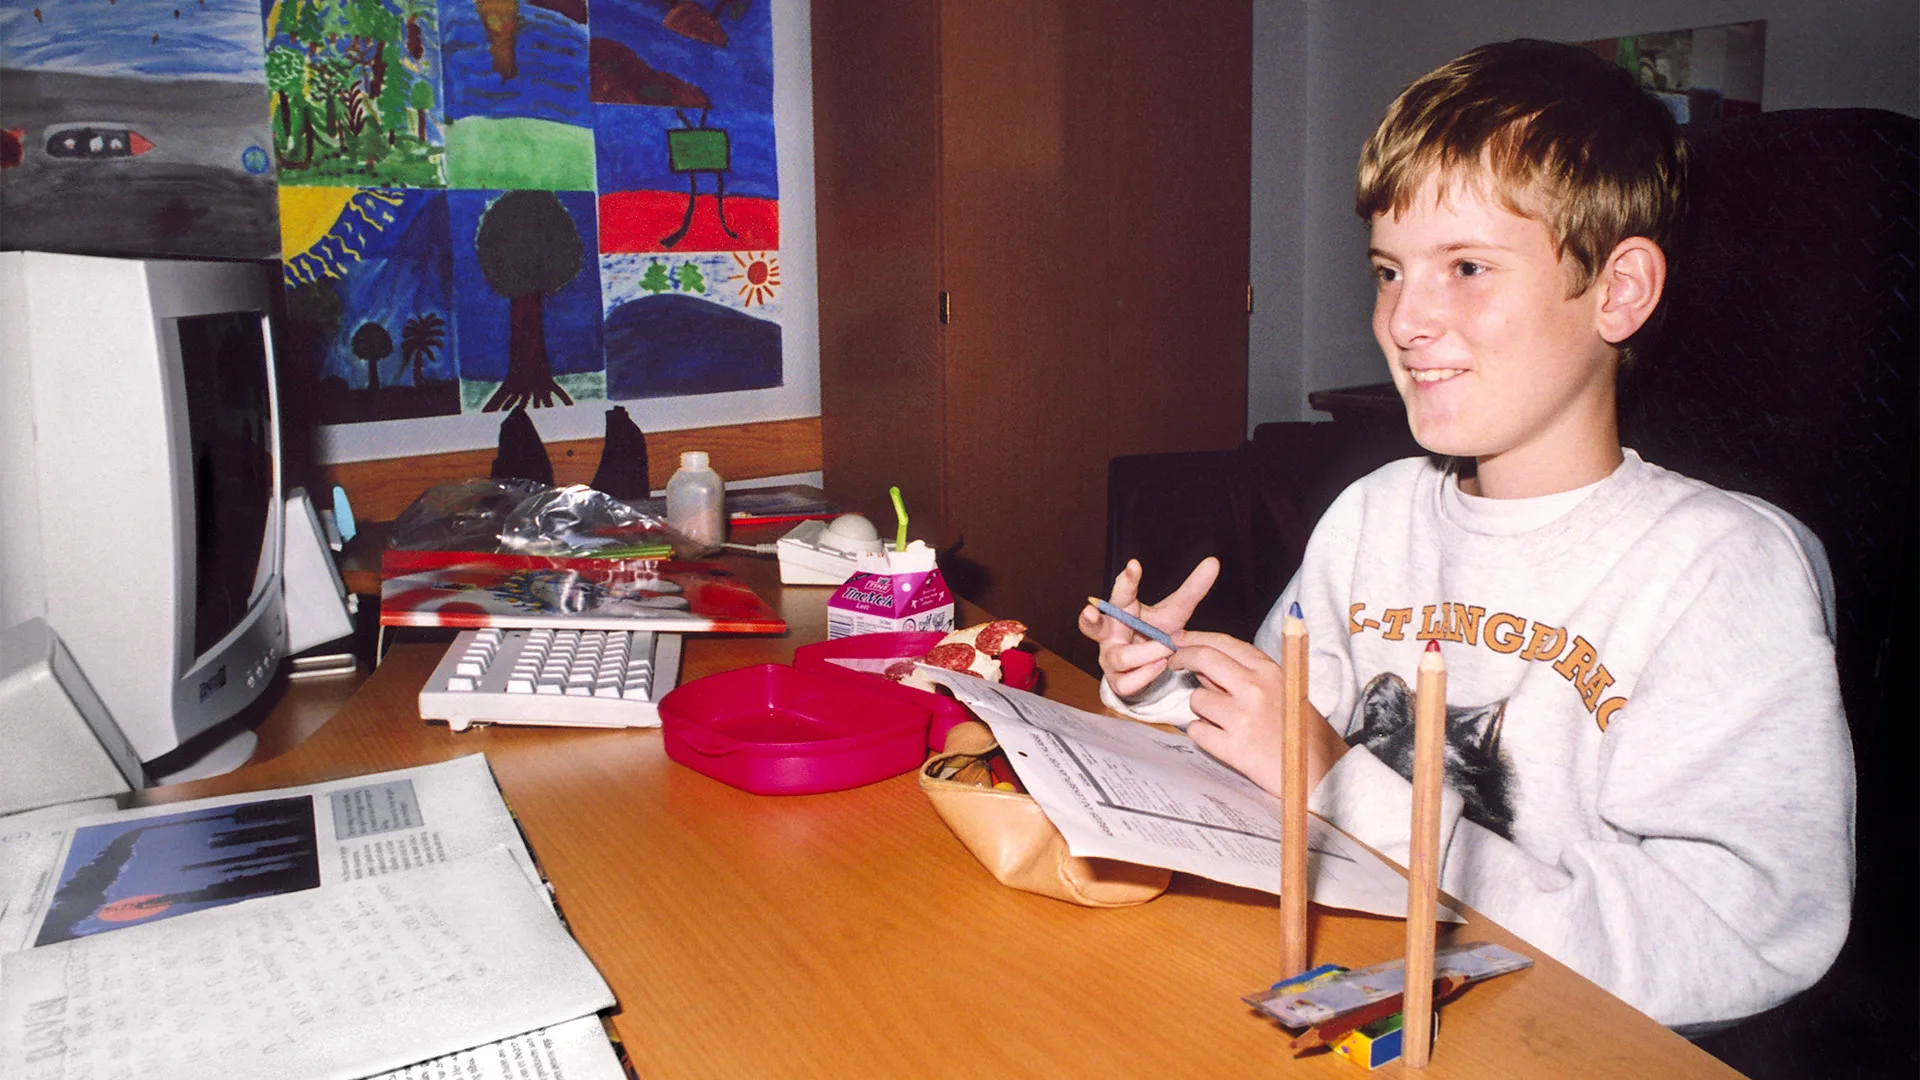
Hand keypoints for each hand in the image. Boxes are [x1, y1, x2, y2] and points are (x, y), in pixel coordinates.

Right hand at [1078, 557, 1218, 696]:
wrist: (1150, 668)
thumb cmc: (1156, 633)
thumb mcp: (1175, 612)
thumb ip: (1192, 590)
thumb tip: (1213, 561)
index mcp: (1121, 610)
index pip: (1121, 592)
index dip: (1126, 580)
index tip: (1135, 565)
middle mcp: (1109, 632)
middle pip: (1091, 626)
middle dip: (1088, 619)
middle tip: (1090, 611)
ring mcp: (1108, 658)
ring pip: (1122, 658)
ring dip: (1149, 653)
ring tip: (1168, 649)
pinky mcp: (1115, 681)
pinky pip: (1128, 681)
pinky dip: (1148, 674)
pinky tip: (1160, 667)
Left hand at [1172, 630, 1347, 798]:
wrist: (1320, 774)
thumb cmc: (1302, 733)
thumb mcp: (1283, 691)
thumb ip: (1247, 676)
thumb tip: (1206, 667)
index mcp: (1270, 672)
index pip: (1224, 643)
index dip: (1196, 638)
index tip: (1180, 639)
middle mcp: (1255, 689)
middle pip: (1203, 658)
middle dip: (1182, 657)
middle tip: (1174, 663)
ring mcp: (1242, 718)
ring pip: (1196, 699)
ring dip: (1201, 708)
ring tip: (1223, 721)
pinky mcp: (1233, 747)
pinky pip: (1196, 730)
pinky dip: (1203, 734)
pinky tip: (1222, 739)